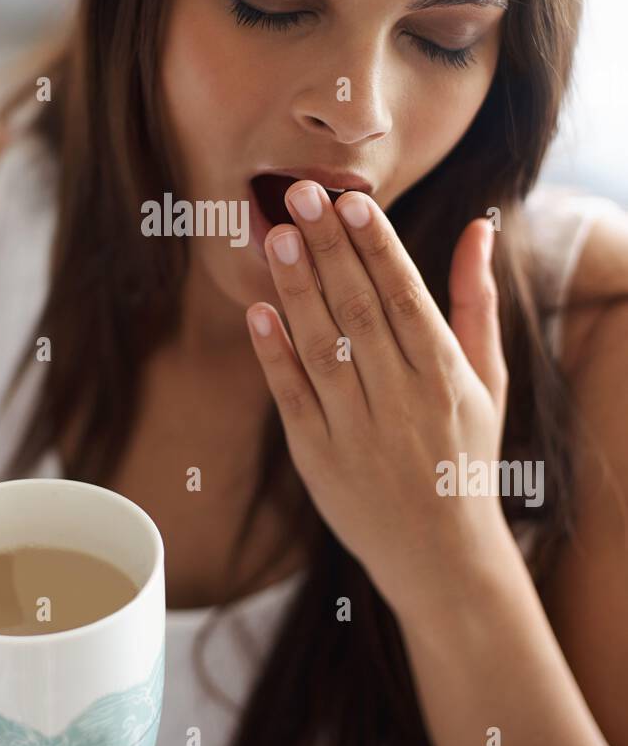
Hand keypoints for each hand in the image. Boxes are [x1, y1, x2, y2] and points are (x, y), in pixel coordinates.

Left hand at [245, 182, 512, 616]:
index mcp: (443, 374)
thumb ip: (474, 301)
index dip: (377, 246)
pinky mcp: (317, 456)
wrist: (440, 553)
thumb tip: (478, 229)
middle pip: (358, 309)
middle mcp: (401, 398)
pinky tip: (258, 310)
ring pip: (321, 346)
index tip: (352, 200)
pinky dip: (274, 353)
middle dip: (328, 247)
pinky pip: (292, 396)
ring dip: (297, 288)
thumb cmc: (463, 452)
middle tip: (300, 192)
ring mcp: (356, 428)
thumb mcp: (486, 379)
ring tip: (276, 233)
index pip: (405, 296)